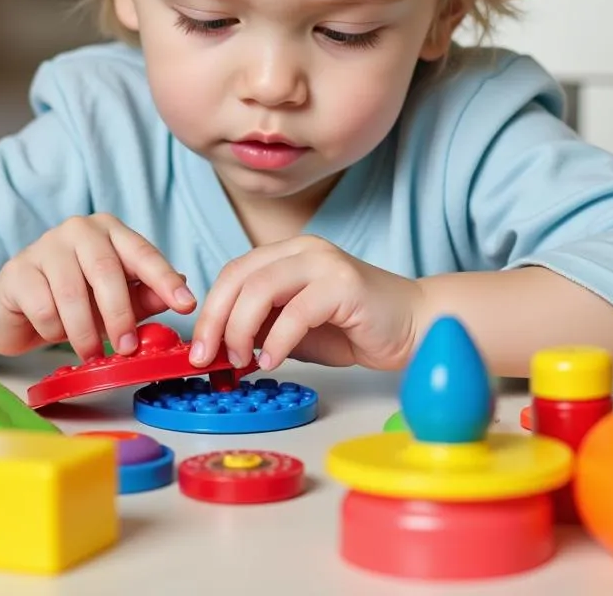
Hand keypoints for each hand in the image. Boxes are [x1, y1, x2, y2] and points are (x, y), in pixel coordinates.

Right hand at [0, 214, 195, 359]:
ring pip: (72, 292)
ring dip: (85, 331)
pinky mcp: (18, 270)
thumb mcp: (116, 300)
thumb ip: (146, 296)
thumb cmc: (74, 302)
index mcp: (110, 231)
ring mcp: (45, 245)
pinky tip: (55, 334)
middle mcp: (79, 229)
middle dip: (120, 315)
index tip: (186, 304)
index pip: (143, 253)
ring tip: (91, 353)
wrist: (15, 310)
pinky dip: (54, 330)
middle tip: (128, 348)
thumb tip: (181, 293)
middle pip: (106, 271)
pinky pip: (43, 306)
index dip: (165, 279)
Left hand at [188, 235, 422, 372]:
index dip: (210, 309)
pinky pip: (297, 311)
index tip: (198, 348)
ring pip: (262, 288)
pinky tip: (272, 361)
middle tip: (208, 357)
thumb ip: (262, 327)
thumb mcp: (295, 329)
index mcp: (288, 254)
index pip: (234, 273)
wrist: (413, 325)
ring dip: (241, 329)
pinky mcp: (344, 284)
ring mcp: (324, 263)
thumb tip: (220, 345)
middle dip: (216, 319)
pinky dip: (277, 339)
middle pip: (240, 276)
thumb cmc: (355, 328)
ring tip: (242, 360)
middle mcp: (304, 250)